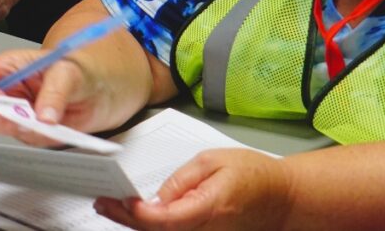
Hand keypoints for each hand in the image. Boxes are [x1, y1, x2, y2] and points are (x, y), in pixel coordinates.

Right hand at [0, 50, 107, 145]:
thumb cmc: (80, 69)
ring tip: (47, 120)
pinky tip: (57, 126)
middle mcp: (8, 92)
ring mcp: (19, 114)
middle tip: (19, 119)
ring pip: (3, 131)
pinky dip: (41, 138)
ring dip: (22, 130)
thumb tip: (43, 116)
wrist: (102, 88)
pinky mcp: (33, 132)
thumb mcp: (68, 71)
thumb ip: (55, 92)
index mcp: (7, 68)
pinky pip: (27, 141)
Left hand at [94, 149, 291, 230]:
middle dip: (126, 218)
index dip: (136, 213)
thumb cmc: (253, 175)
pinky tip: (136, 216)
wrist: (281, 199)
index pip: (164, 219)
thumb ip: (183, 178)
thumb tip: (157, 195)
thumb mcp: (215, 161)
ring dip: (135, 224)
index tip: (118, 200)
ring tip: (111, 206)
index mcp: (209, 209)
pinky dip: (152, 226)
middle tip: (103, 202)